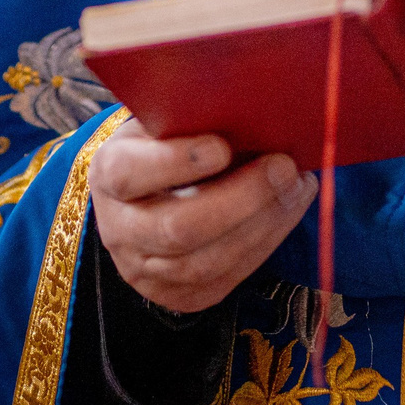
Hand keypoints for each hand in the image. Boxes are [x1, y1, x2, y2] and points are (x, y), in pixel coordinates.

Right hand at [90, 119, 316, 313]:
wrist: (150, 194)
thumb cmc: (168, 144)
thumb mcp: (164, 121)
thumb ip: (193, 117)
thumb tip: (253, 108)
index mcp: (108, 174)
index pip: (130, 174)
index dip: (177, 162)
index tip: (223, 146)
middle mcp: (119, 229)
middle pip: (177, 228)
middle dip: (240, 198)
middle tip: (284, 168)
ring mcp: (144, 270)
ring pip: (206, 262)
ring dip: (262, 225)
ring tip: (296, 189)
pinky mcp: (178, 297)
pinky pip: (225, 279)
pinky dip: (264, 245)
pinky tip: (287, 212)